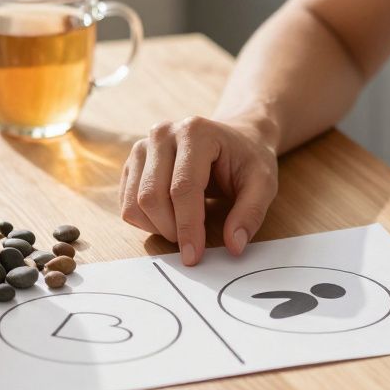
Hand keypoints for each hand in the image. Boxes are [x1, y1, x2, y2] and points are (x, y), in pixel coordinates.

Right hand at [119, 116, 277, 264]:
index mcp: (196, 132)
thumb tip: (234, 245)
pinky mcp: (133, 161)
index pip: (183, 188)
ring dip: (156, 227)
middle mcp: (163, 134)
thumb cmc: (247, 160)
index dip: (187, 226)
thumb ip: (251, 213)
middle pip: (152, 196)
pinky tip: (169, 217)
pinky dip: (146, 220)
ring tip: (183, 226)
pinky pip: (126, 202)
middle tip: (192, 243)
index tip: (193, 256)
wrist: (234, 139)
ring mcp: (143, 145)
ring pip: (134, 202)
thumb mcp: (263, 183)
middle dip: (171, 229)